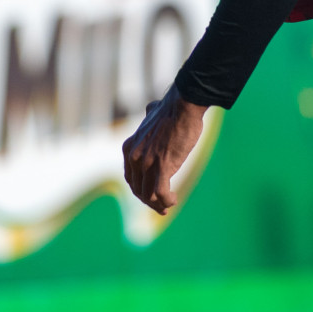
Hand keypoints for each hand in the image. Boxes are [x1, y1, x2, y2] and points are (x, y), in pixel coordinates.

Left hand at [122, 83, 206, 214]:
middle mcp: (134, 157)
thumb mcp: (152, 112)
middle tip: (162, 208)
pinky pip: (160, 193)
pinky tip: (173, 200)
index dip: (141, 190)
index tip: (151, 196)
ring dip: (158, 204)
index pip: (131, 178)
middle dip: (149, 201)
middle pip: (138, 190)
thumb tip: (151, 109)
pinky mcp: (162, 166)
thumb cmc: (173, 108)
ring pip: (149, 195)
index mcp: (130, 147)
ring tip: (168, 205)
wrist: (182, 105)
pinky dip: (166, 201)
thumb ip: (148, 115)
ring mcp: (147, 163)